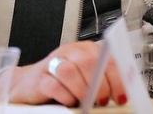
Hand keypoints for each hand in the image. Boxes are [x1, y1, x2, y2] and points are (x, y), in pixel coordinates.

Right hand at [8, 41, 126, 105]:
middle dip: (99, 85)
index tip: (121, 96)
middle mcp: (70, 52)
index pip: (106, 58)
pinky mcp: (39, 78)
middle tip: (102, 100)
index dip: (116, 79)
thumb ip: (101, 80)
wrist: (31, 83)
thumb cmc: (63, 82)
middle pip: (89, 62)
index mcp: (86, 49)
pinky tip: (69, 101)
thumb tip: (120, 95)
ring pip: (69, 71)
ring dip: (81, 90)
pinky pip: (53, 85)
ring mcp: (53, 63)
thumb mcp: (86, 78)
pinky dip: (64, 95)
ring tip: (86, 102)